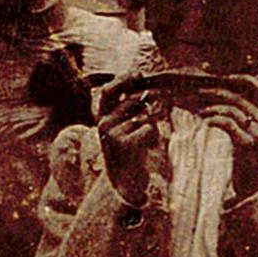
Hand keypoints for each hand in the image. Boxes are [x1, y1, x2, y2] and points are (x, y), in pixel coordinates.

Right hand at [95, 80, 163, 205]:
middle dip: (146, 101)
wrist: (123, 183)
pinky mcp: (125, 143)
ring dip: (151, 126)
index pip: (107, 91)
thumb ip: (130, 111)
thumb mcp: (123, 129)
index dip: (123, 80)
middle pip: (131, 101)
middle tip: (158, 101)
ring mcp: (112, 134)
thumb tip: (147, 90)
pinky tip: (147, 149)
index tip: (140, 73)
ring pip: (143, 116)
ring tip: (145, 141)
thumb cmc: (127, 153)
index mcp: (100, 119)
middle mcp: (102, 124)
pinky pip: (148, 127)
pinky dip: (153, 136)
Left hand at [182, 75, 257, 198]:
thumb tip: (221, 103)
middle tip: (199, 92)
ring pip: (232, 109)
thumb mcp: (255, 139)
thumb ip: (246, 122)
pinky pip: (228, 124)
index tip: (226, 77)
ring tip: (199, 112)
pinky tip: (206, 121)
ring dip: (211, 107)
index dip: (244, 79)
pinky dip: (215, 119)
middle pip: (239, 97)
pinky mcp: (248, 146)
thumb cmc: (253, 164)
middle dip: (216, 92)